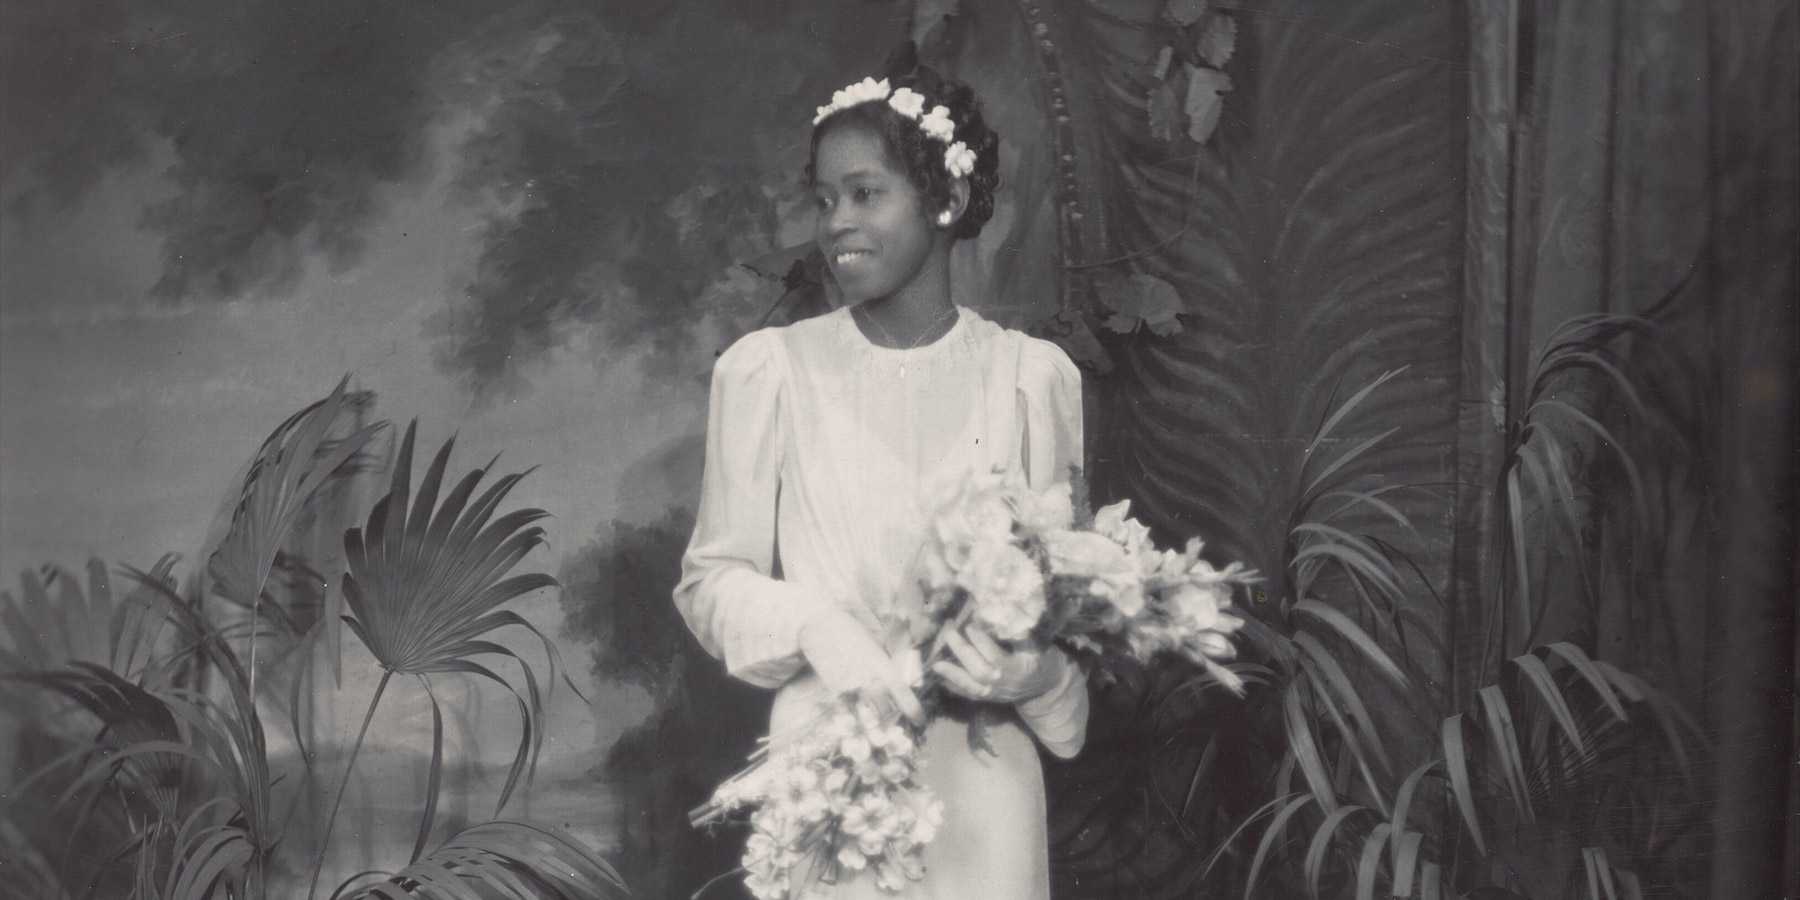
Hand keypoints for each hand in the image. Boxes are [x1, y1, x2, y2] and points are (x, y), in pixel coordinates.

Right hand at [799, 608, 924, 723]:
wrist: (821, 625)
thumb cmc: (851, 631)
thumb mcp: (875, 647)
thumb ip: (884, 667)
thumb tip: (894, 682)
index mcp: (884, 667)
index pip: (904, 696)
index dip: (914, 713)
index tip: (920, 722)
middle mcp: (870, 681)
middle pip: (887, 713)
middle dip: (891, 720)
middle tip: (893, 723)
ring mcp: (851, 689)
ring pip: (867, 718)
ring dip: (873, 723)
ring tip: (875, 726)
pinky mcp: (834, 692)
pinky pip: (847, 714)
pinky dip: (852, 718)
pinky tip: (854, 718)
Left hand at [933, 625, 1059, 704]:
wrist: (1044, 689)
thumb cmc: (1042, 662)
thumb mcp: (1040, 647)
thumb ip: (1021, 635)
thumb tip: (1003, 615)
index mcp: (1016, 668)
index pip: (994, 654)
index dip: (980, 639)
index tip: (969, 622)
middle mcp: (1002, 683)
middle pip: (978, 669)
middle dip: (961, 650)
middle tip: (948, 631)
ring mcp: (993, 693)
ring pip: (970, 685)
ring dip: (952, 673)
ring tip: (936, 663)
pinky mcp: (986, 697)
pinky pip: (967, 694)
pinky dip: (953, 685)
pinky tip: (939, 675)